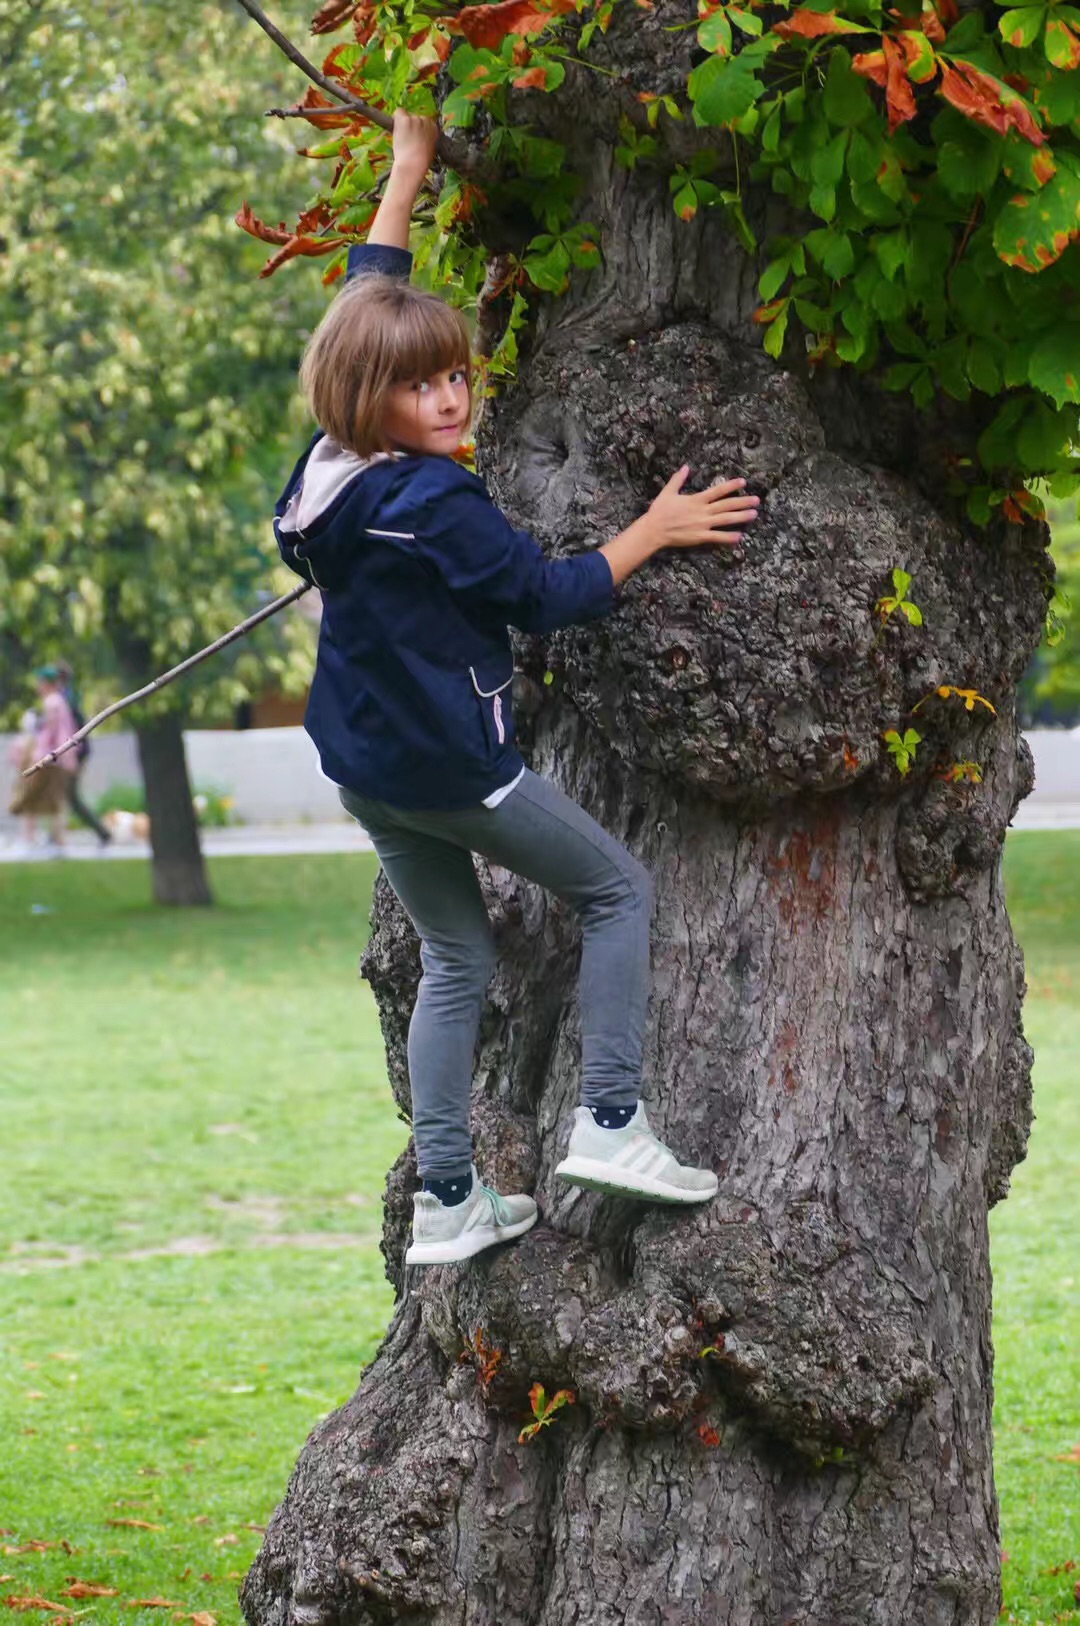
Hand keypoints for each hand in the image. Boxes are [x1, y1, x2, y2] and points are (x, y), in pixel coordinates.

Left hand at [390, 110, 439, 181]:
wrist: (413, 165)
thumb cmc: (421, 162)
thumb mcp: (430, 149)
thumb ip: (427, 138)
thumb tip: (421, 135)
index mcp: (434, 129)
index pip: (425, 122)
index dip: (419, 129)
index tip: (416, 137)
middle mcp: (426, 121)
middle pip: (416, 118)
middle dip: (411, 126)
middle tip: (408, 139)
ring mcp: (415, 119)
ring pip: (407, 116)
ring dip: (404, 125)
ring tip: (403, 139)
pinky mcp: (405, 119)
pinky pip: (398, 112)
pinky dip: (396, 118)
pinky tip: (396, 128)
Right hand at [643, 466, 759, 550]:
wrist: (653, 530)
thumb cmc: (659, 511)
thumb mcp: (668, 492)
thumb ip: (678, 479)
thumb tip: (685, 467)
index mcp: (696, 499)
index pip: (718, 491)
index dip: (732, 486)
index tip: (743, 482)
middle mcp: (702, 511)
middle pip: (727, 505)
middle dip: (743, 502)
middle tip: (757, 500)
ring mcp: (702, 525)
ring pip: (725, 520)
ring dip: (741, 517)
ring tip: (754, 514)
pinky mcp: (699, 537)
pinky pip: (717, 537)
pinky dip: (728, 537)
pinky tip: (739, 537)